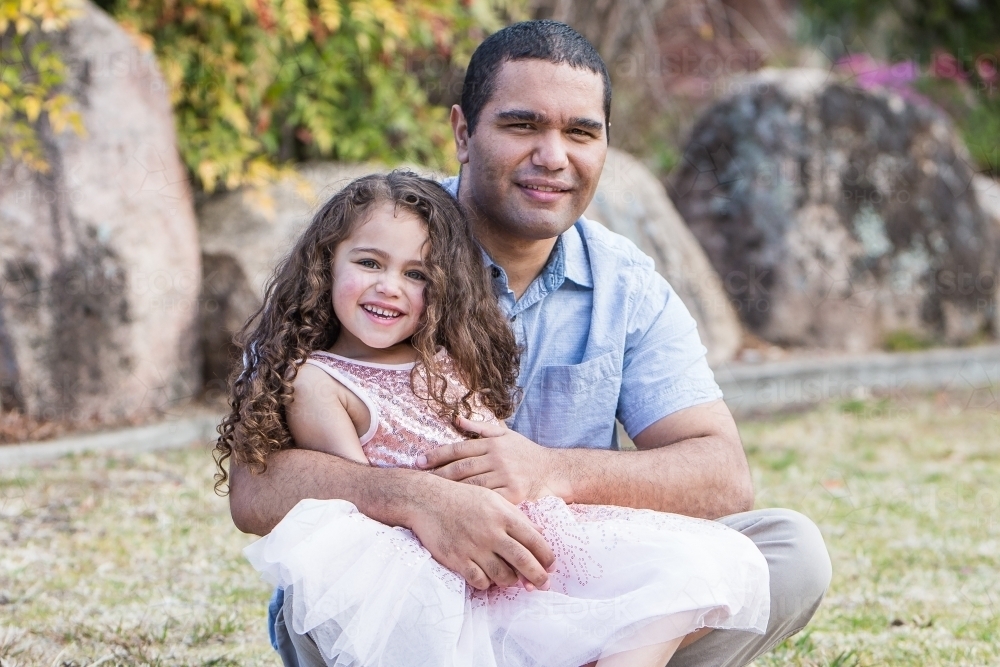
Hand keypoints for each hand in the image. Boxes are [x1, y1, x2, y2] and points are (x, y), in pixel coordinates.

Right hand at [407, 475, 554, 590]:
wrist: (427, 500)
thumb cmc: (463, 499)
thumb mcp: (494, 500)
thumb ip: (517, 517)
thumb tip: (541, 534)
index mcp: (504, 515)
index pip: (534, 540)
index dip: (547, 557)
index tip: (552, 566)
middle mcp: (491, 532)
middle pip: (523, 561)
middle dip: (538, 577)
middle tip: (544, 585)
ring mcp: (474, 547)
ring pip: (503, 576)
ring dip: (511, 581)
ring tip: (513, 580)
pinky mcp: (458, 559)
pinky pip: (480, 581)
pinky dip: (488, 583)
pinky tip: (488, 577)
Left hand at [417, 417, 565, 503]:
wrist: (553, 471)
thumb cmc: (526, 453)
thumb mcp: (506, 434)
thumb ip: (480, 427)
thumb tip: (456, 418)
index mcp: (493, 443)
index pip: (459, 448)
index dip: (437, 455)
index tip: (419, 461)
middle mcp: (498, 458)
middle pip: (461, 467)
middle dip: (437, 474)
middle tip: (418, 480)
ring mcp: (506, 476)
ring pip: (471, 485)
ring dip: (450, 490)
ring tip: (431, 495)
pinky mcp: (513, 494)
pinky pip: (488, 500)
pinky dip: (471, 504)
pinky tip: (457, 509)